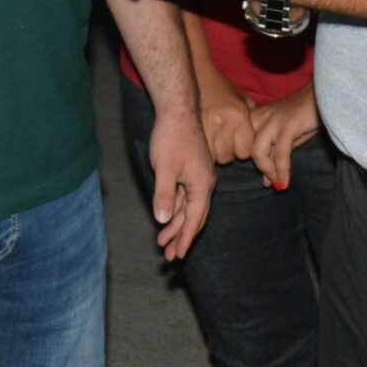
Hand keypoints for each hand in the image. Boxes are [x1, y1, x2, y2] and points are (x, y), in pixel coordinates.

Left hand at [144, 102, 215, 259]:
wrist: (177, 110)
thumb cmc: (171, 138)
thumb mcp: (164, 169)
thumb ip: (164, 196)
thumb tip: (163, 220)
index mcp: (202, 185)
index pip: (194, 219)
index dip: (186, 238)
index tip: (178, 255)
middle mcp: (204, 183)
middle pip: (194, 217)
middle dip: (181, 236)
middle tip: (170, 257)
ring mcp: (198, 177)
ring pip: (187, 207)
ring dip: (176, 224)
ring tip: (163, 242)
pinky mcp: (190, 170)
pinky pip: (184, 196)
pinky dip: (175, 208)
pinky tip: (166, 217)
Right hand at [197, 67, 257, 165]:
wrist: (200, 76)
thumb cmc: (225, 90)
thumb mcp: (245, 100)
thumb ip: (254, 120)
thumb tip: (262, 142)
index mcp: (240, 116)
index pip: (244, 151)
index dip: (242, 150)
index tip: (238, 143)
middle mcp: (224, 122)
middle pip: (228, 157)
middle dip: (228, 153)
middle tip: (225, 142)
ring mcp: (206, 126)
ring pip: (213, 157)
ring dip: (215, 153)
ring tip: (215, 141)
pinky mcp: (193, 128)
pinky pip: (201, 151)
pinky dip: (204, 150)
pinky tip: (206, 140)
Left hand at [249, 83, 321, 189]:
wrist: (323, 95)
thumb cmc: (304, 116)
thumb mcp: (285, 138)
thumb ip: (273, 156)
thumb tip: (267, 182)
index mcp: (255, 117)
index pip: (241, 144)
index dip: (250, 161)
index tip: (265, 175)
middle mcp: (259, 117)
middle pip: (245, 148)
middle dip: (258, 167)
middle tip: (271, 181)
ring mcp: (272, 120)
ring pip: (258, 151)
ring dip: (268, 171)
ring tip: (278, 183)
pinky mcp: (287, 125)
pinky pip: (280, 154)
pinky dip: (282, 171)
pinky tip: (285, 182)